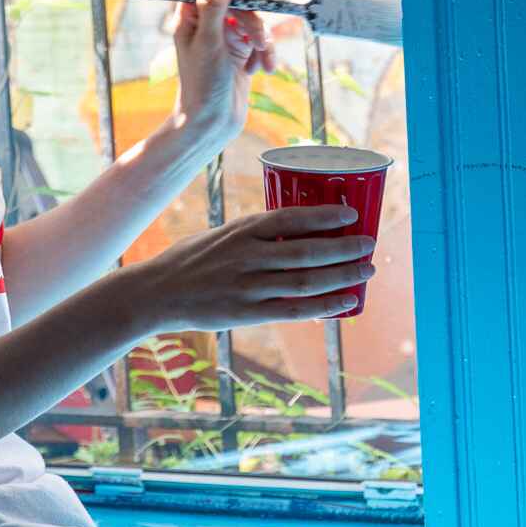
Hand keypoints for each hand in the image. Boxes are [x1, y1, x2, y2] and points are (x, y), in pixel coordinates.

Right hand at [118, 204, 375, 332]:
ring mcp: (249, 286)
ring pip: (307, 280)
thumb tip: (293, 233)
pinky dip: (325, 306)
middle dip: (345, 247)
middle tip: (369, 244)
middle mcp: (248, 255)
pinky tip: (346, 301)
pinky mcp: (247, 313)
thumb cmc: (189, 261)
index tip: (351, 213)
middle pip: (308, 250)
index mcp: (241, 229)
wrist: (155, 293)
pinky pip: (295, 310)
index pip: (292, 218)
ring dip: (343, 275)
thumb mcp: (220, 235)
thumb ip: (253, 235)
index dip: (326, 215)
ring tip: (367, 270)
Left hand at [171, 0, 273, 152]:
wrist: (212, 124)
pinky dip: (265, 54)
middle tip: (259, 39)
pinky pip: (260, 40)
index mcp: (190, 17)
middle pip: (238, 0)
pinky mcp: (241, 52)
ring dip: (262, 39)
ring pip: (253, 20)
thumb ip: (214, 5)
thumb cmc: (203, 86)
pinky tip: (261, 70)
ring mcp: (225, 37)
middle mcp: (207, 24)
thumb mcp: (209, 42)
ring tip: (262, 61)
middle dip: (253, 20)